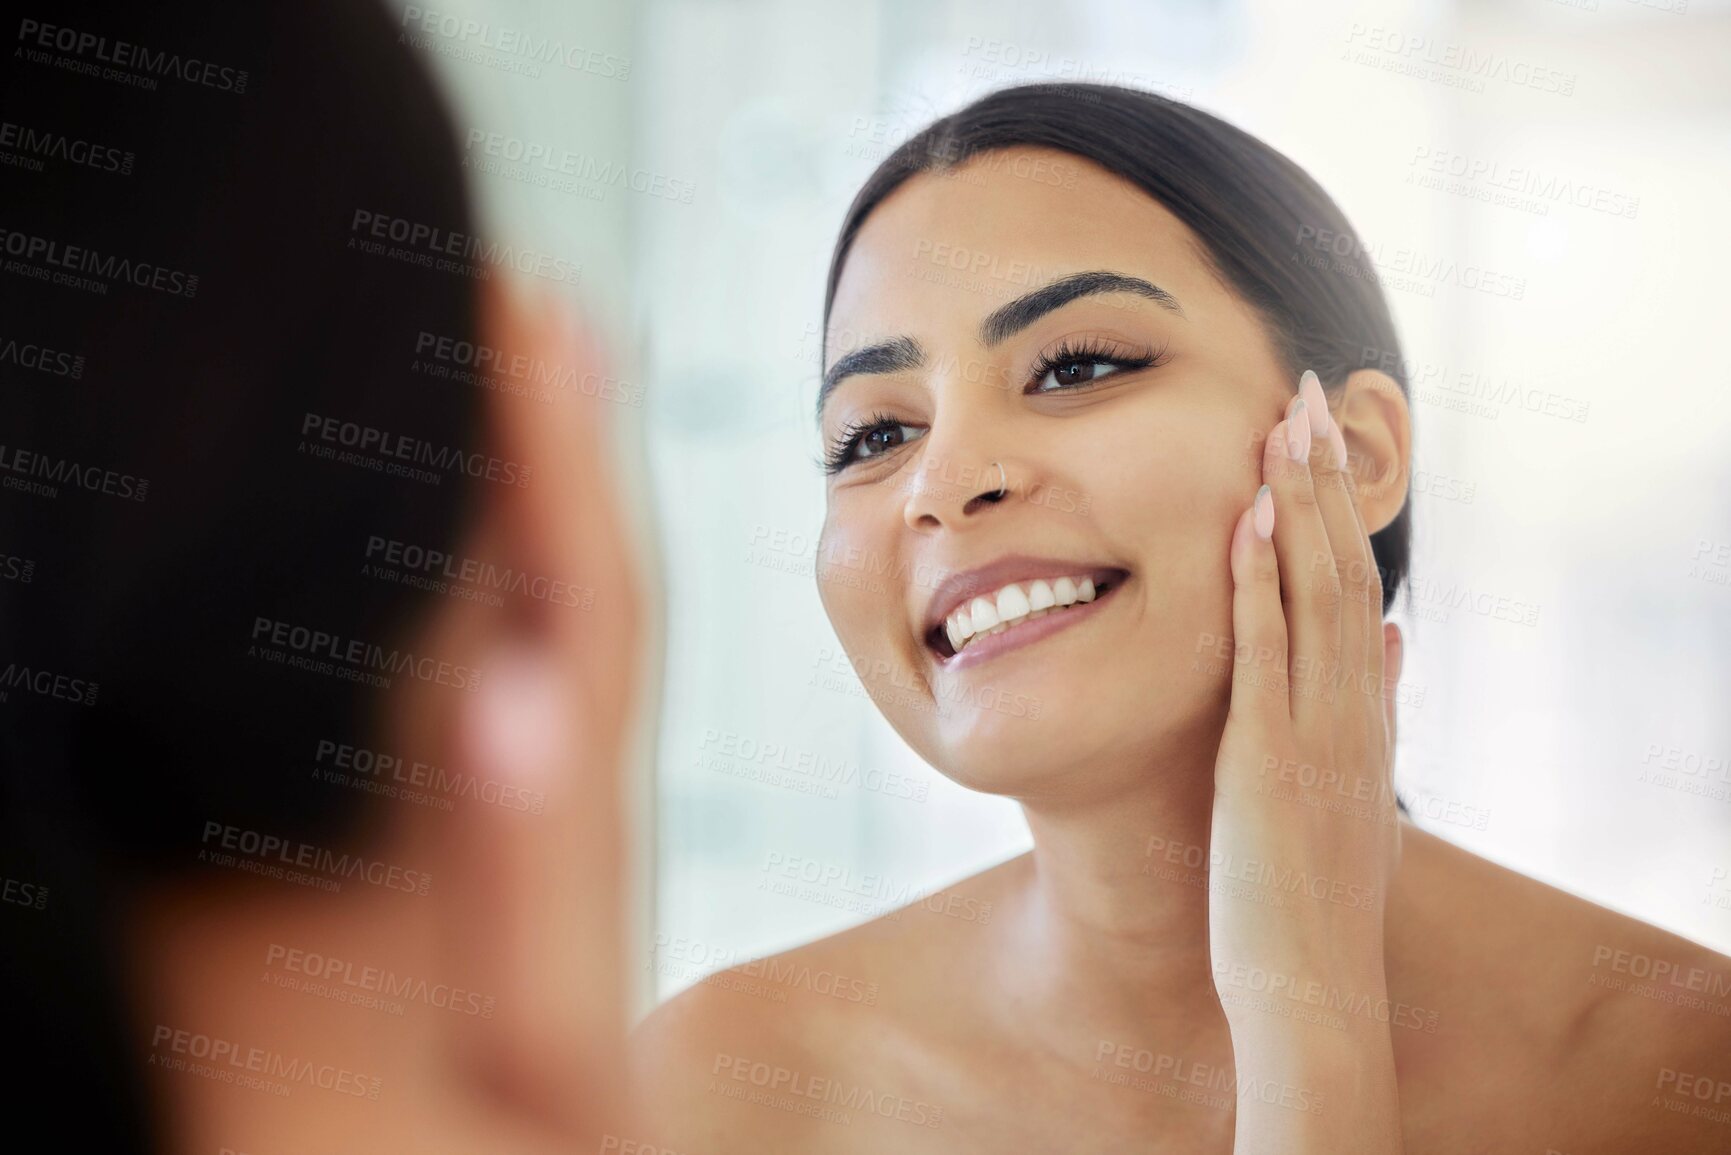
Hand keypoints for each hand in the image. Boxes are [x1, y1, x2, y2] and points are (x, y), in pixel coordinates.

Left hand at [1208, 368, 1405, 1153]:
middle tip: (1307, 392)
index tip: (1321, 440)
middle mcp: (1350, 709)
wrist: (1314, 984)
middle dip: (1324, 478)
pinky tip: (1243, 523)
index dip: (1340, 509)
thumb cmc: (1317, 893)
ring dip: (1298, 506)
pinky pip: (1265, 657)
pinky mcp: (1268, 761)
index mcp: (1364, 711)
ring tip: (1286, 424)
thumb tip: (1397, 639)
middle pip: (1343, 570)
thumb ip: (1377, 709)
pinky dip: (1256, 586)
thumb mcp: (1358, 788)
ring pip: (1315, 596)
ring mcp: (1314, 732)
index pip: (1359, 587)